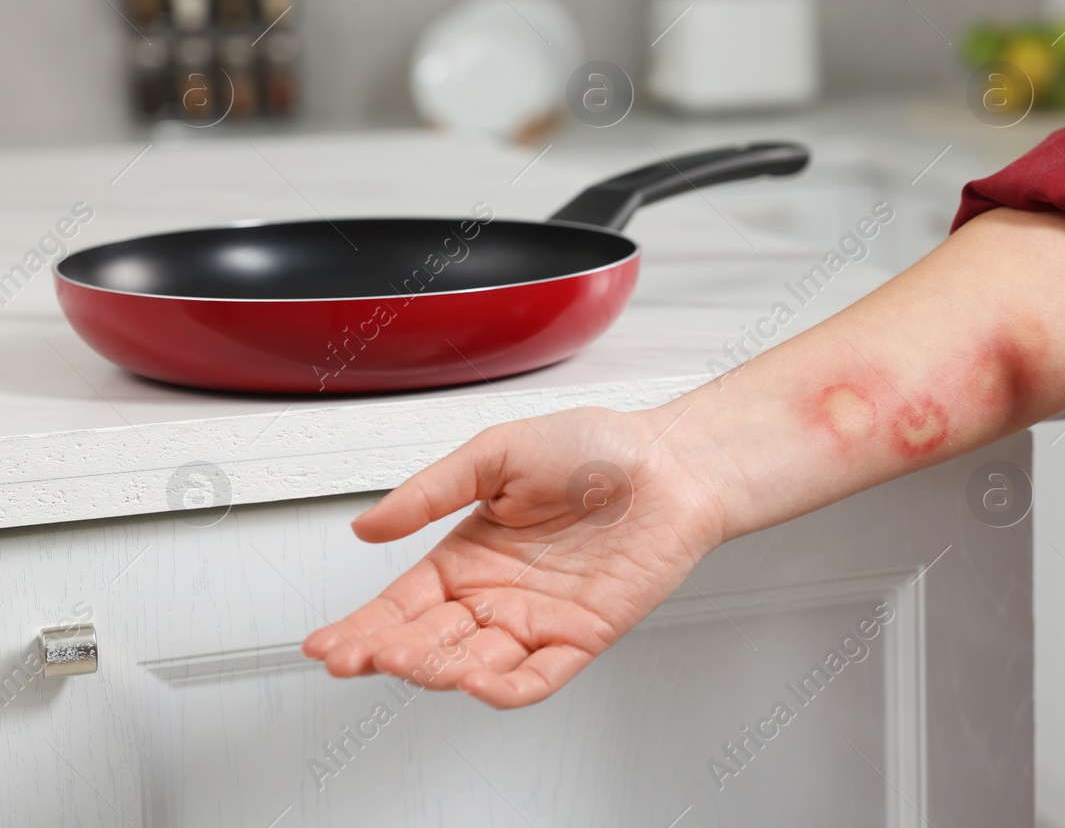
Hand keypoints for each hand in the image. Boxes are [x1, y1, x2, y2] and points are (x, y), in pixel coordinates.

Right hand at [301, 404, 723, 708]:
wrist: (669, 459)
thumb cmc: (596, 447)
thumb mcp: (497, 451)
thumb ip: (431, 491)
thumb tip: (367, 525)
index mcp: (469, 554)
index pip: (400, 604)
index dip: (361, 626)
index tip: (326, 643)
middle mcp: (497, 594)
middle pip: (427, 639)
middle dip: (386, 653)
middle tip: (354, 657)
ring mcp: (538, 619)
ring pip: (474, 663)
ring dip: (438, 669)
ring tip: (408, 660)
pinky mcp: (582, 636)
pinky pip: (538, 676)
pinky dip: (506, 687)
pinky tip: (475, 681)